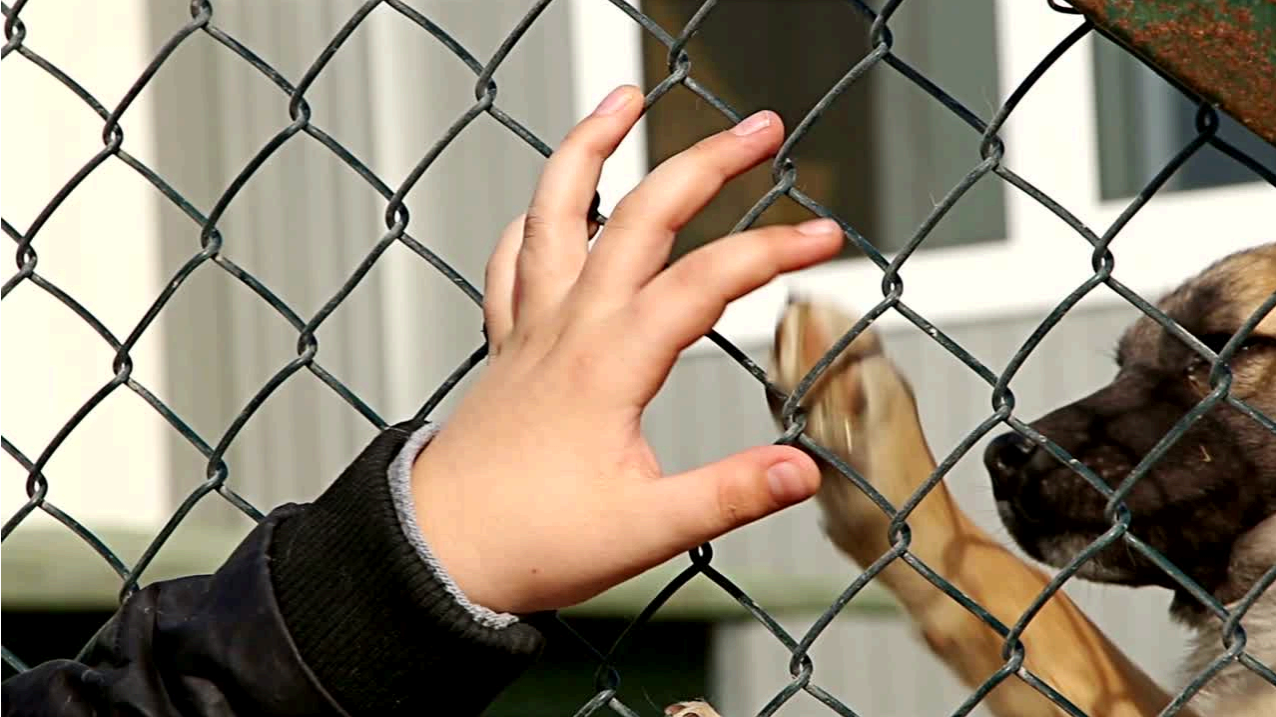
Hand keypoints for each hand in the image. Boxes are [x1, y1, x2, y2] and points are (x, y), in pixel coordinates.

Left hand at [410, 84, 844, 613]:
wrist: (437, 552)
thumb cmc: (531, 540)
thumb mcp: (645, 529)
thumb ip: (729, 494)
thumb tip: (804, 469)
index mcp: (610, 364)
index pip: (704, 281)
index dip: (771, 251)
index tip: (825, 237)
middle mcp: (569, 327)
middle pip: (640, 217)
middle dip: (705, 162)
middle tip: (760, 129)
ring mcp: (532, 327)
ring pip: (555, 211)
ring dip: (591, 147)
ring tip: (624, 98)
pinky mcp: (509, 343)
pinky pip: (512, 260)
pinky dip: (533, 218)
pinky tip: (549, 204)